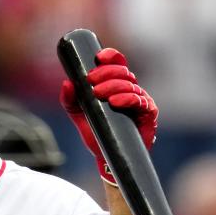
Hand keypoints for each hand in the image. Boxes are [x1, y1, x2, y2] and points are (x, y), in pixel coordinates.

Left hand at [59, 48, 156, 184]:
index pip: (118, 64)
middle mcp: (130, 90)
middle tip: (91, 80)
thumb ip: (70, 100)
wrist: (106, 157)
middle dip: (107, 73)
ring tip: (99, 93)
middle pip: (124, 72)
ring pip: (131, 85)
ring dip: (114, 86)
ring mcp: (141, 101)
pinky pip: (141, 101)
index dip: (111, 57)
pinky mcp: (148, 114)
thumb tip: (67, 82)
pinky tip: (115, 101)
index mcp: (117, 85)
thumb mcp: (78, 115)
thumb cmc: (96, 133)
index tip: (99, 57)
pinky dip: (127, 99)